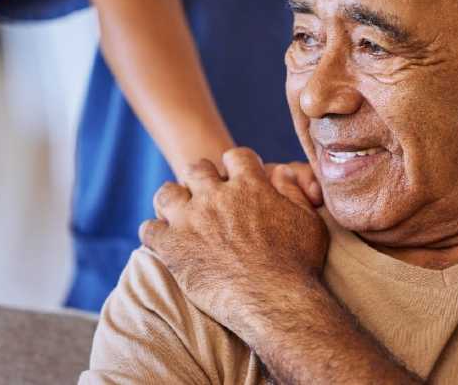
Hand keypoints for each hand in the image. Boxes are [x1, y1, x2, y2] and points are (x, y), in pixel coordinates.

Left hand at [139, 147, 329, 334]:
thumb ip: (293, 192)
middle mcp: (217, 196)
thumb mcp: (308, 221)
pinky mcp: (172, 246)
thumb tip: (281, 172)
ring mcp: (191, 219)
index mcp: (250, 185)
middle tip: (206, 198)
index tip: (237, 179)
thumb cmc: (298, 265)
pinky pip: (149, 229)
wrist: (275, 302)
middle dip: (202, 179)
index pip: (236, 156)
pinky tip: (164, 242)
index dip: (237, 166)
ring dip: (173, 200)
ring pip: (167, 192)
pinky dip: (155, 233)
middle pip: (198, 169)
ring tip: (178, 214)